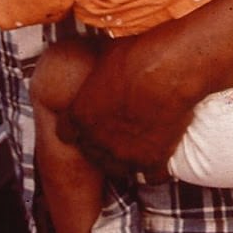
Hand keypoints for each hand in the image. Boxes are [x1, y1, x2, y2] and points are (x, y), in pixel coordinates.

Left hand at [59, 25, 195, 175]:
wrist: (165, 72)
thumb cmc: (137, 57)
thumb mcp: (106, 56)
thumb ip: (98, 69)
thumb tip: (100, 60)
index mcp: (80, 114)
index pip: (67, 132)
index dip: (78, 126)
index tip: (88, 120)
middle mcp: (97, 140)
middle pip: (92, 155)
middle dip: (101, 146)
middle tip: (117, 133)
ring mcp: (124, 154)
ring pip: (119, 170)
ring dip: (126, 161)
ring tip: (138, 148)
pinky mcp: (152, 160)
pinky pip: (152, 175)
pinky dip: (156, 168)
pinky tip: (161, 155)